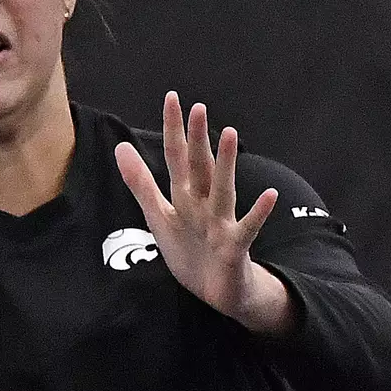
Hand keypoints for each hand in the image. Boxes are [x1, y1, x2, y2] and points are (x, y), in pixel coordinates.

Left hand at [114, 92, 290, 330]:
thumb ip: (140, 183)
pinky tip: (270, 196)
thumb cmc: (189, 250)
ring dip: (225, 164)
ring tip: (230, 135)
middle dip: (197, 139)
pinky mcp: (234, 247)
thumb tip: (121, 146)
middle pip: (199, 167)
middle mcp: (204, 203)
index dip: (173, 129)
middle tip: (198, 107)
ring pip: (222, 190)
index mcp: (184, 196)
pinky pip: (247, 228)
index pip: (177, 156)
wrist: (214, 293)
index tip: (172, 97)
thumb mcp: (158, 215)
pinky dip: (258, 213)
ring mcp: (221, 223)